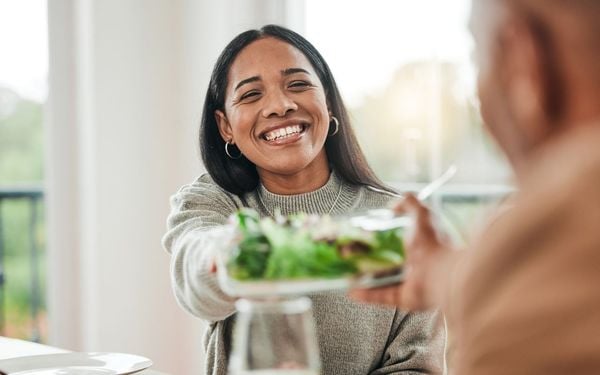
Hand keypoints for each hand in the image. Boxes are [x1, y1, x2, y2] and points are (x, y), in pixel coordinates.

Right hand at [351, 193, 456, 310]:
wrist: (444, 273)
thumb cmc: (434, 243)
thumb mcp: (422, 214)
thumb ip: (409, 203)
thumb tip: (393, 206)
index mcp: (418, 244)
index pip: (395, 240)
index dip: (378, 237)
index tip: (360, 236)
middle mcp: (414, 263)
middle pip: (384, 260)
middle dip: (365, 257)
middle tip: (349, 253)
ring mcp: (409, 282)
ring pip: (381, 279)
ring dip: (363, 277)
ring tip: (346, 272)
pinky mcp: (404, 297)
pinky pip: (381, 296)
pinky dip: (366, 295)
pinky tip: (352, 291)